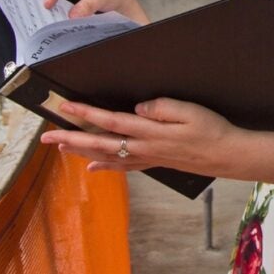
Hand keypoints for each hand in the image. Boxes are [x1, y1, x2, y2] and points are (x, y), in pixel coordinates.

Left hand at [38, 98, 241, 176]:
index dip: (87, 114)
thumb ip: (162, 107)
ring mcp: (147, 157)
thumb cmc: (211, 129)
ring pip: (106, 156)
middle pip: (100, 143)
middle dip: (72, 139)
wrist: (227, 154)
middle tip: (47, 137)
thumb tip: (139, 106)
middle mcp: (143, 147)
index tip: (66, 107)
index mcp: (150, 132)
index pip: (111, 121)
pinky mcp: (153, 162)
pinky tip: (92, 168)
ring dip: (81, 152)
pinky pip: (122, 166)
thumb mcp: (190, 111)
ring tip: (60, 147)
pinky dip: (104, 167)